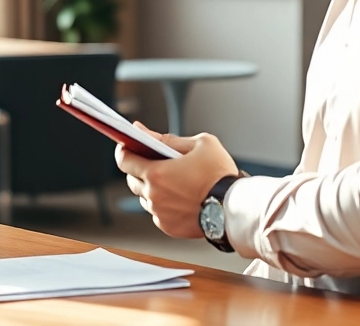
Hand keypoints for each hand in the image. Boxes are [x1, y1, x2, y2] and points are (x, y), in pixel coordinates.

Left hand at [115, 122, 238, 238]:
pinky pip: (157, 213)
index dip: (123, 151)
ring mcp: (160, 214)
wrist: (236, 207)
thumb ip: (168, 139)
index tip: (125, 145)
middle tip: (150, 161)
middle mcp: (153, 196)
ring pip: (144, 198)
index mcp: (156, 173)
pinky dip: (162, 205)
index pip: (124, 161)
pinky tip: (177, 197)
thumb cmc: (220, 174)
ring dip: (150, 188)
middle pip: (131, 180)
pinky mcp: (169, 227)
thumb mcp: (200, 144)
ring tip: (168, 180)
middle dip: (137, 169)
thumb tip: (143, 133)